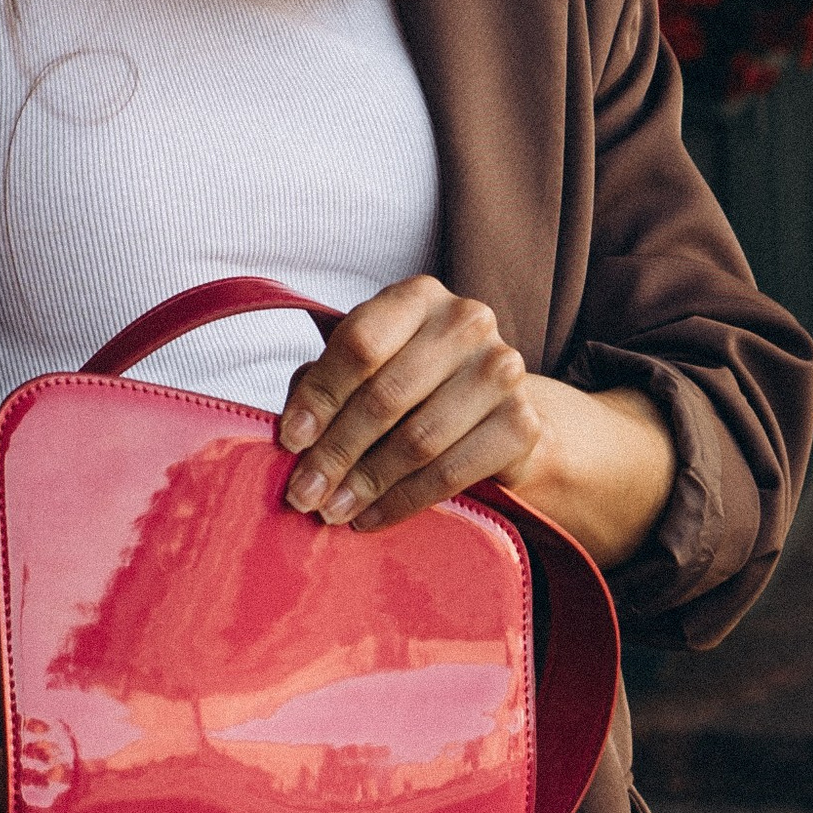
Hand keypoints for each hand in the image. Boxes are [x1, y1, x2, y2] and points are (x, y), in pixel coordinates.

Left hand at [277, 275, 543, 527]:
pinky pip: (450, 472)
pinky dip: (404, 501)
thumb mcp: (369, 367)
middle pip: (386, 395)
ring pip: (418, 439)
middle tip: (304, 493)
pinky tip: (373, 516)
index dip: (320, 396)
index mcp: (418, 296)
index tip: (290, 440)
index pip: (359, 343)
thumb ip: (325, 381)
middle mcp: (466, 321)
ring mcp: (502, 370)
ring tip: (332, 511)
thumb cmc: (416, 383)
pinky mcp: (522, 423)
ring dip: (366, 483)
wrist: (497, 411)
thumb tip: (291, 431)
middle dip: (336, 451)